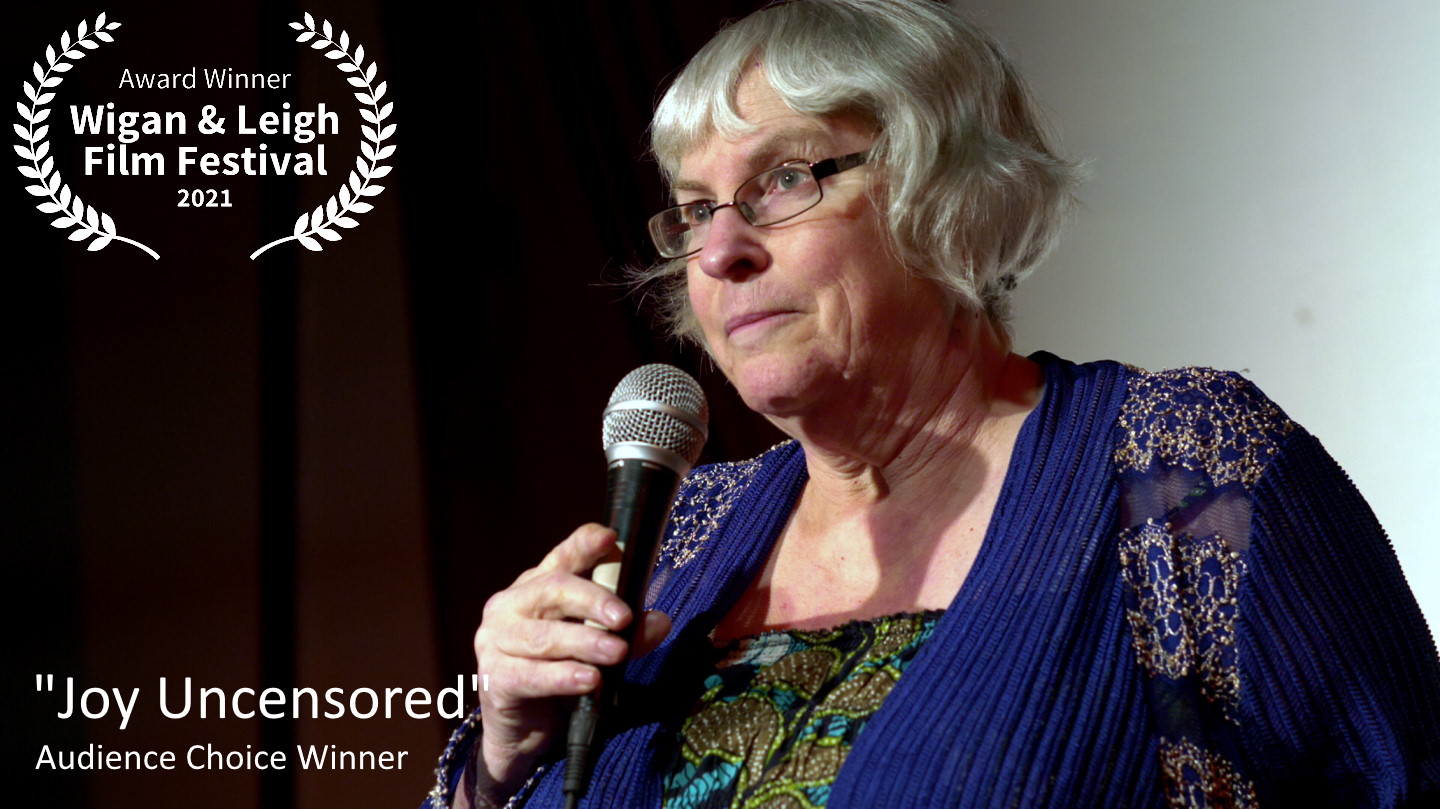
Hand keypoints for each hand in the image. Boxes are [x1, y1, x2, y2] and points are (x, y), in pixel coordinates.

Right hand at [466, 523, 671, 802]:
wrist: (524, 732)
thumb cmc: (560, 676)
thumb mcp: (597, 650)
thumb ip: (625, 633)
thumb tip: (660, 622)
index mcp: (536, 586)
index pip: (562, 557)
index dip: (584, 544)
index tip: (610, 538)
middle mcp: (510, 605)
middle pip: (552, 590)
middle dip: (592, 600)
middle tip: (623, 617)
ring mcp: (496, 641)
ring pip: (544, 636)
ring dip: (584, 643)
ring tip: (616, 653)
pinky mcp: (494, 679)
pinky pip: (531, 675)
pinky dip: (563, 677)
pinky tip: (588, 680)